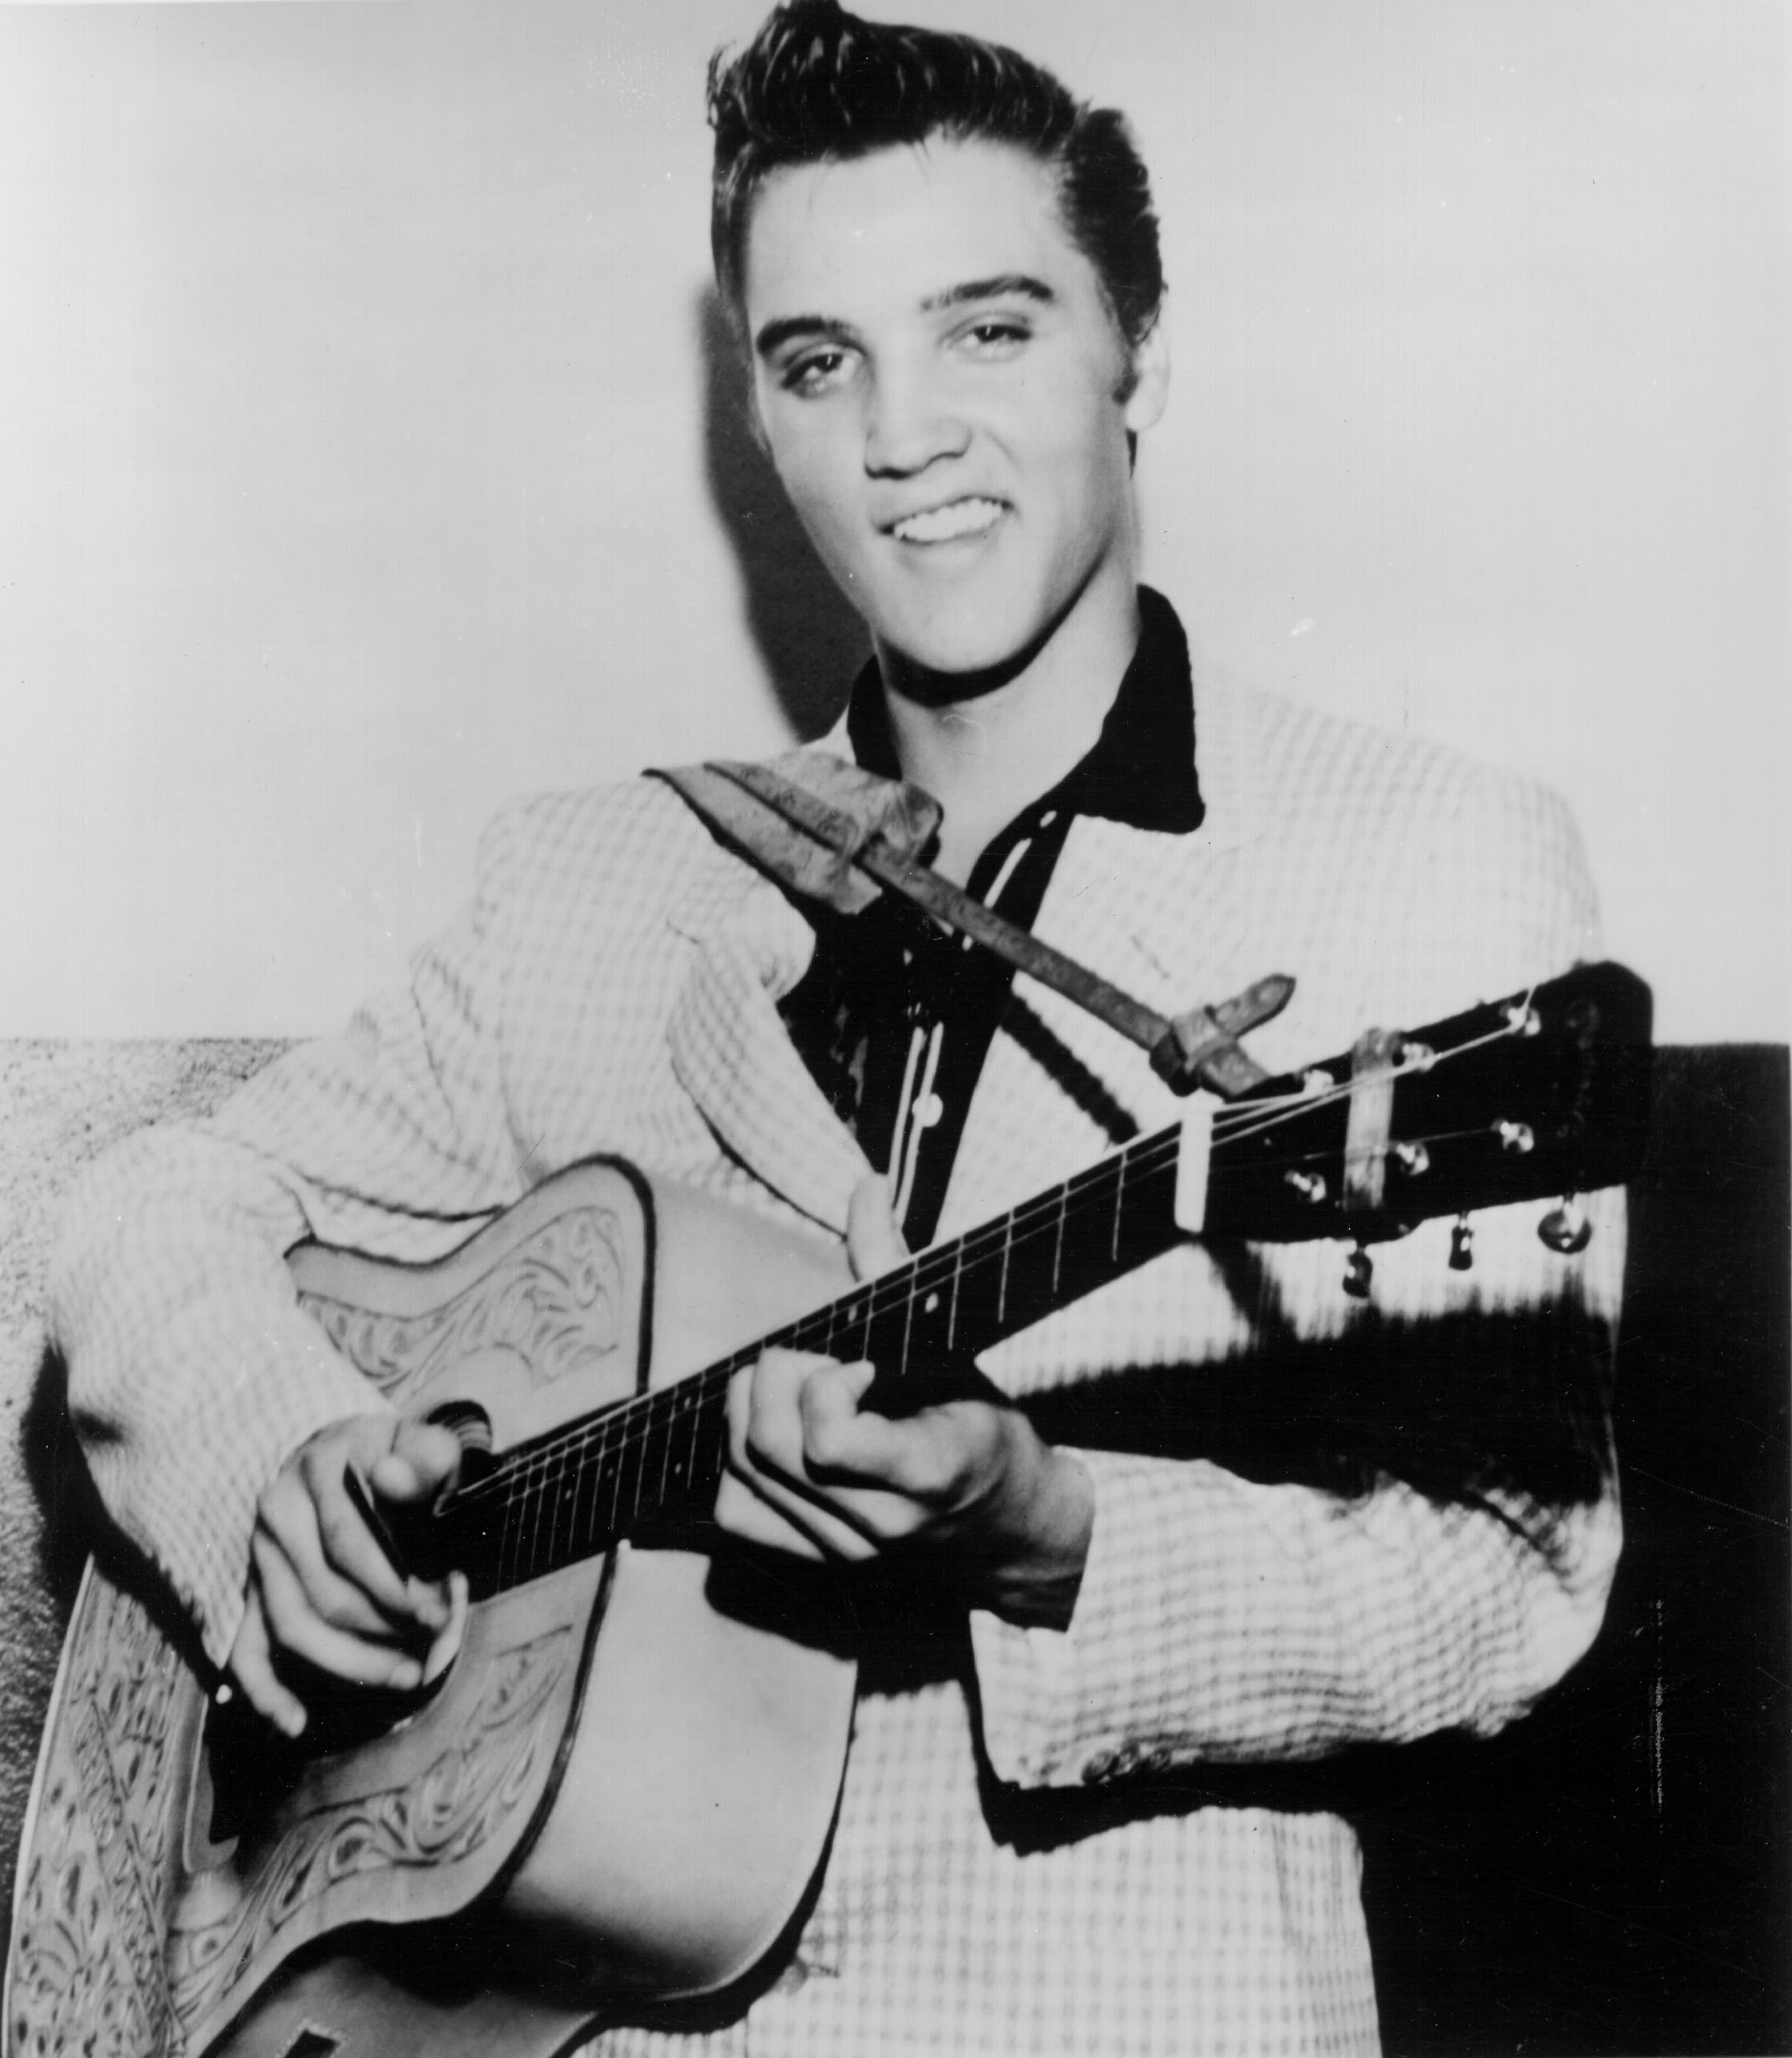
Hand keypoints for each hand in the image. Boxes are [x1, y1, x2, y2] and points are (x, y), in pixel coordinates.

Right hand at [227, 1413, 464, 1736]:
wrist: (351, 1453)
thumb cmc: (402, 1458)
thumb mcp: (424, 1445)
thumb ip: (422, 1461)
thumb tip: (393, 1478)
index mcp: (320, 1469)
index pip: (350, 1543)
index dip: (398, 1584)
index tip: (443, 1612)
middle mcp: (278, 1511)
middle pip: (325, 1591)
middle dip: (387, 1627)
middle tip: (438, 1645)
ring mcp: (259, 1554)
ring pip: (293, 1626)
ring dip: (352, 1661)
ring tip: (409, 1676)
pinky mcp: (251, 1590)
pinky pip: (245, 1648)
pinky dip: (265, 1691)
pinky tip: (295, 1723)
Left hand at [714, 1179, 1093, 1626]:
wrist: (1007, 1523)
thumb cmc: (983, 1424)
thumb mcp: (952, 1348)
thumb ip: (895, 1269)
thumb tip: (866, 1187)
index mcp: (924, 1472)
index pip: (826, 1442)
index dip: (827, 1382)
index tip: (863, 1362)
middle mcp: (876, 1524)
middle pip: (769, 1445)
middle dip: (778, 1378)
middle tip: (818, 1356)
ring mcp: (840, 1550)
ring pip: (743, 1472)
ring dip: (753, 1408)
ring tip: (798, 1384)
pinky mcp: (813, 1560)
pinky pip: (737, 1509)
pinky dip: (738, 1459)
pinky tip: (776, 1427)